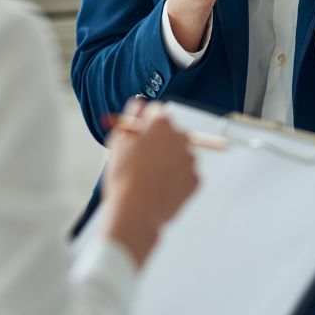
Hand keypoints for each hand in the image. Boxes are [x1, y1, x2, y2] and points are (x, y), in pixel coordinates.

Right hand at [101, 99, 199, 267]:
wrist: (136, 211)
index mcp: (161, 124)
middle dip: (161, 142)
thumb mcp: (119, 140)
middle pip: (172, 132)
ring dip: (169, 161)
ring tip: (150, 178)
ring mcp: (190, 159)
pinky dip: (176, 179)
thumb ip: (131, 116)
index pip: (157, 113)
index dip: (146, 125)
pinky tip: (160, 188)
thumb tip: (139, 104)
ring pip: (180, 154)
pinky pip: (186, 174)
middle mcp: (180, 137)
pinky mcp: (196, 179)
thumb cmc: (124, 176)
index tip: (140, 137)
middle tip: (144, 159)